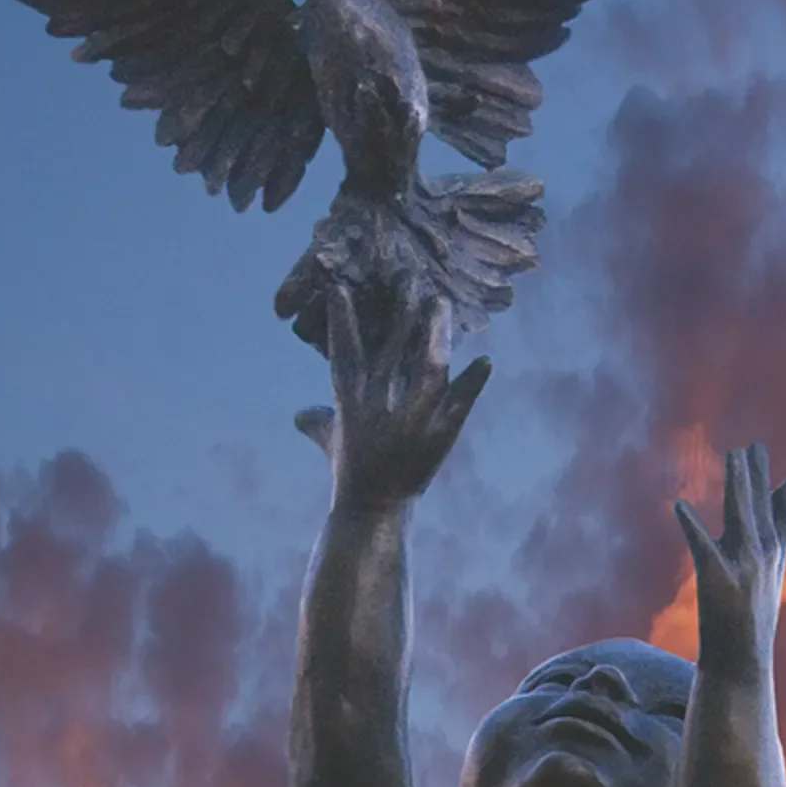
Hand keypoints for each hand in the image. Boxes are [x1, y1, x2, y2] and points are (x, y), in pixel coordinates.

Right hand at [296, 284, 490, 511]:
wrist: (373, 511)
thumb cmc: (350, 473)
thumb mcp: (331, 443)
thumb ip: (317, 423)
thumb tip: (299, 416)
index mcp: (350, 399)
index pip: (344, 351)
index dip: (341, 319)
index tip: (340, 286)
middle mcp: (379, 404)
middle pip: (392, 347)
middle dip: (401, 310)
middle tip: (410, 275)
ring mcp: (412, 420)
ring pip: (429, 367)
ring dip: (437, 334)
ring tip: (443, 304)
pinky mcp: (439, 436)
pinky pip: (460, 403)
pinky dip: (473, 383)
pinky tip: (486, 361)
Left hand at [673, 442, 785, 675]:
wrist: (741, 670)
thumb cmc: (747, 638)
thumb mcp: (762, 599)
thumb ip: (765, 571)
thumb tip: (761, 570)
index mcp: (773, 565)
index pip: (780, 524)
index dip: (783, 501)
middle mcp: (764, 561)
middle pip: (760, 509)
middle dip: (757, 476)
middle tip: (753, 446)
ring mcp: (744, 568)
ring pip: (741, 515)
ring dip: (738, 482)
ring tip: (734, 455)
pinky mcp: (718, 579)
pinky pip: (702, 544)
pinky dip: (690, 524)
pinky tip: (679, 506)